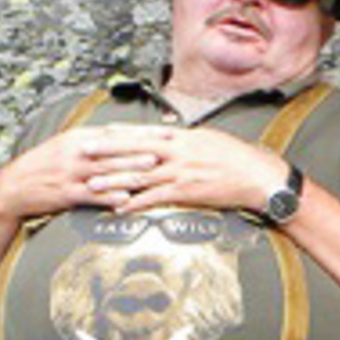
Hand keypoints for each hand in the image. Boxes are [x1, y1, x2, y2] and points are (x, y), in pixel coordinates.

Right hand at [0, 125, 169, 220]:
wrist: (13, 187)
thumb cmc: (45, 166)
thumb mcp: (67, 146)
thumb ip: (96, 141)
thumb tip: (125, 134)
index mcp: (79, 138)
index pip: (117, 131)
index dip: (144, 131)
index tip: (166, 130)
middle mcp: (77, 152)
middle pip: (116, 148)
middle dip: (144, 147)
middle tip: (167, 147)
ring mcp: (71, 173)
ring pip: (107, 170)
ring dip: (131, 169)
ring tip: (152, 168)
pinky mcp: (66, 193)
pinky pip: (91, 195)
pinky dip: (109, 197)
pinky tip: (125, 199)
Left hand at [89, 124, 286, 215]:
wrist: (257, 176)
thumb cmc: (238, 158)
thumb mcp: (210, 140)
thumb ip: (187, 139)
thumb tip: (172, 136)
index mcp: (183, 137)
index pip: (145, 132)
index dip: (120, 133)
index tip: (101, 132)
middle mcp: (177, 152)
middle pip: (133, 150)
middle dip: (105, 152)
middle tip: (82, 153)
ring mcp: (179, 172)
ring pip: (138, 175)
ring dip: (112, 181)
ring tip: (91, 184)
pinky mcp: (184, 192)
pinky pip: (153, 198)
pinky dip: (134, 204)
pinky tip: (119, 208)